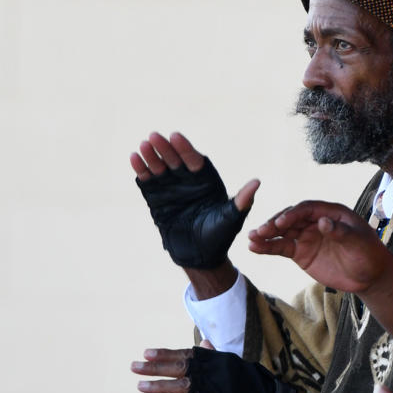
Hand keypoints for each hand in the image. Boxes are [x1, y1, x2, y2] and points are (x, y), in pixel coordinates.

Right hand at [131, 132, 259, 269]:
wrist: (199, 256)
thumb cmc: (219, 237)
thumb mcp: (232, 219)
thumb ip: (242, 201)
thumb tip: (257, 182)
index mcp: (206, 181)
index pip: (194, 160)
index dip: (185, 148)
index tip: (176, 136)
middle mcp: (187, 180)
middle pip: (175, 159)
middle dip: (165, 148)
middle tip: (155, 136)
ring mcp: (170, 187)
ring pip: (159, 167)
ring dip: (151, 155)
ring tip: (143, 145)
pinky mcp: (156, 197)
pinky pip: (147, 181)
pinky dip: (141, 169)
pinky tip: (135, 158)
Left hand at [131, 345, 298, 392]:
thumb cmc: (251, 380)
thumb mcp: (233, 363)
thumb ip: (216, 354)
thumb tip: (205, 343)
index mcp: (213, 359)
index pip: (183, 354)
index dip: (164, 354)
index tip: (146, 353)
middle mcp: (210, 370)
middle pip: (177, 367)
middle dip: (154, 367)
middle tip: (134, 367)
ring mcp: (212, 387)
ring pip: (180, 384)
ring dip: (159, 385)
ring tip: (140, 385)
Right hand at [247, 200, 389, 293]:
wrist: (368, 276)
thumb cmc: (368, 254)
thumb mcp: (359, 242)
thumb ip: (341, 232)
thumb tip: (323, 222)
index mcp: (330, 212)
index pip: (307, 209)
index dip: (293, 215)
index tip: (281, 223)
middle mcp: (315, 221)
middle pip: (291, 219)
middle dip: (275, 224)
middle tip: (260, 231)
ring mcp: (306, 237)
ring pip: (282, 233)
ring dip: (266, 235)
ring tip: (251, 239)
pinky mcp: (301, 253)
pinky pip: (282, 248)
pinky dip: (268, 248)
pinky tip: (254, 248)